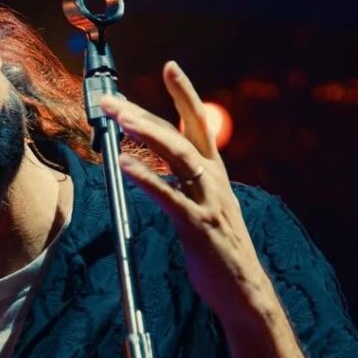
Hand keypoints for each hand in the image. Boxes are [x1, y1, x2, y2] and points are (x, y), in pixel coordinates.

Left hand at [99, 61, 273, 327]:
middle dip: (144, 113)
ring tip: (118, 119)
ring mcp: (209, 202)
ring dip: (146, 133)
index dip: (185, 94)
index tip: (169, 67)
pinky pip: (170, 198)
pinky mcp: (199, 227)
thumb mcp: (206, 207)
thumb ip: (187, 184)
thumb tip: (160, 168)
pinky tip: (125, 166)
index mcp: (216, 173)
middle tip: (112, 100)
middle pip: (180, 134)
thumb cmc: (219, 250)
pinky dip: (147, 180)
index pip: (199, 124)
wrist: (244, 290)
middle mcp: (214, 181)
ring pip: (178, 157)